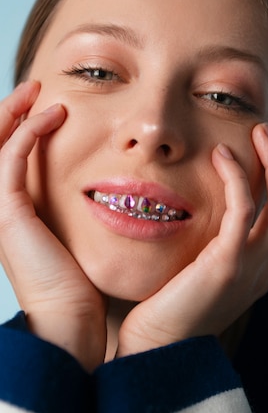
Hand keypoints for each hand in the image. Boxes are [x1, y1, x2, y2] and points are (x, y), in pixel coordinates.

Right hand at [0, 81, 105, 370]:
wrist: (70, 325)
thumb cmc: (83, 287)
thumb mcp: (79, 240)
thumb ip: (81, 212)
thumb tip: (112, 188)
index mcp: (14, 213)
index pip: (6, 158)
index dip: (20, 127)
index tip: (49, 104)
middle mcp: (0, 209)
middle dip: (9, 112)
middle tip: (36, 87)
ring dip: (14, 112)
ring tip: (39, 91)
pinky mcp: (8, 213)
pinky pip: (12, 158)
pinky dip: (28, 131)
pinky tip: (54, 115)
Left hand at [117, 121, 267, 355]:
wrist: (151, 352)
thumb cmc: (165, 309)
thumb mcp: (200, 272)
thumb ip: (215, 244)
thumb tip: (206, 210)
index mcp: (261, 269)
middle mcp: (265, 269)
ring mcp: (252, 270)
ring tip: (258, 131)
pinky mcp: (227, 267)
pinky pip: (244, 213)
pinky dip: (239, 179)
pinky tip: (221, 155)